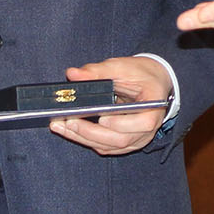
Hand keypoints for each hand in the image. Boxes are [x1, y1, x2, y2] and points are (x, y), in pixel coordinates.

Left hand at [49, 55, 171, 155]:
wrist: (152, 81)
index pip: (143, 123)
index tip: (102, 117)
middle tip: (68, 120)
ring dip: (83, 138)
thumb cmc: (140, 73)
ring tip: (60, 125)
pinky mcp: (125, 142)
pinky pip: (106, 147)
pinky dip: (87, 140)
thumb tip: (73, 74)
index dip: (121, 123)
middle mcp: (148, 129)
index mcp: (153, 107)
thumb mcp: (122, 66)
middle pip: (121, 140)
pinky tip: (69, 130)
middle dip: (91, 132)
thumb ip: (98, 71)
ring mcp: (137, 138)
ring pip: (110, 146)